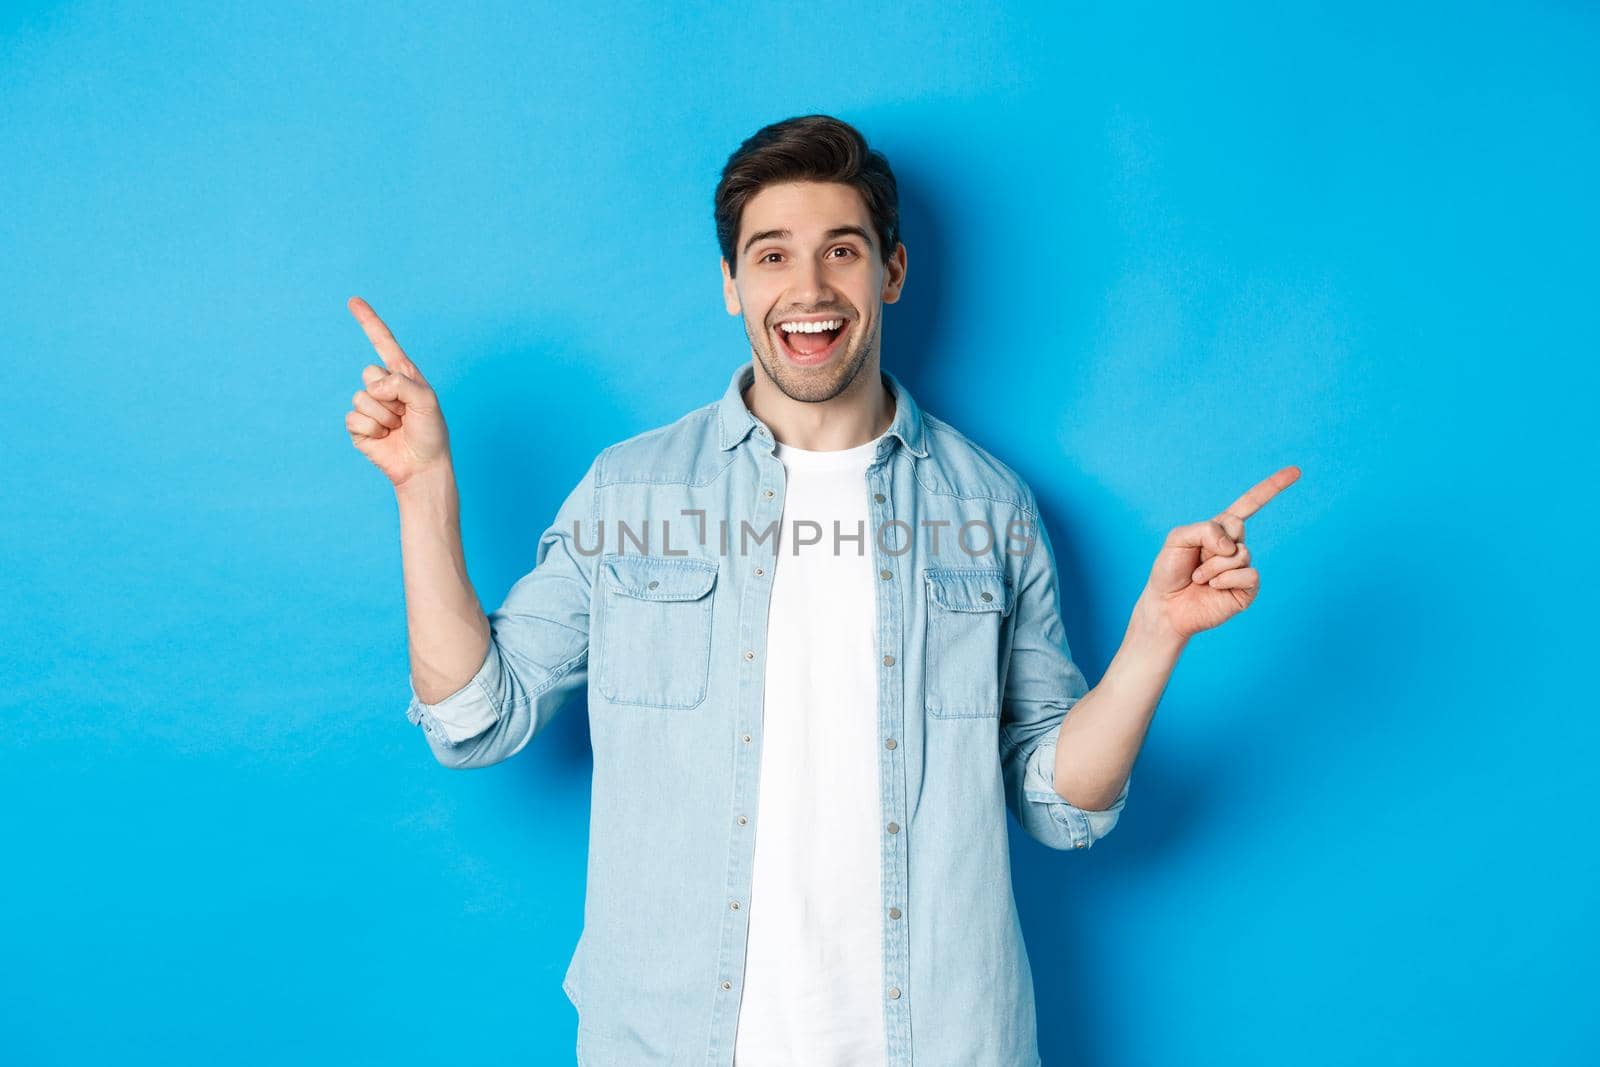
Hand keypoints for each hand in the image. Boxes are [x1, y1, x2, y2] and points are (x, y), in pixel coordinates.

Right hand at [344, 296, 451, 488]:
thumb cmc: (431, 433)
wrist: (422, 466)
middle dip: (390, 396)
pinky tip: (385, 438)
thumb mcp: (426, 400)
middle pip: (369, 373)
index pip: (383, 343)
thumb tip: (373, 386)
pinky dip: (372, 431)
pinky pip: (354, 419)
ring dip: (384, 417)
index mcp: (403, 375)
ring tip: (397, 428)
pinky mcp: (358, 427)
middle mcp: (384, 387)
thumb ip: (402, 384)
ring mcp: (369, 406)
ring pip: (361, 398)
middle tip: (405, 414)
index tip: (353, 301)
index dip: (368, 322)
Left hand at [1140, 465, 1299, 638]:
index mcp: (1220, 530)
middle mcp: (1234, 546)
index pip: (1250, 504)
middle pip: (1237, 526)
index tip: (1296, 471)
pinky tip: (1212, 588)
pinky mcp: (1247, 590)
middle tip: (1196, 560)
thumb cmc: (1169, 571)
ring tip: (1199, 578)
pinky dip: (1225, 579)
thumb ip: (1204, 529)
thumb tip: (1233, 545)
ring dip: (1213, 566)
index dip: (1272, 487)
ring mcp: (1242, 568)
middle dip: (1211, 542)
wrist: (1166, 606)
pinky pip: (1249, 575)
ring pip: (1240, 553)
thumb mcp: (1177, 538)